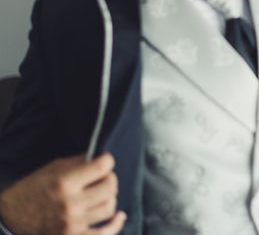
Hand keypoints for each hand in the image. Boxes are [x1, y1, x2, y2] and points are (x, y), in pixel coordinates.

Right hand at [0, 153, 125, 234]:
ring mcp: (73, 223)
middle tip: (103, 178)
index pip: (101, 167)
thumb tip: (101, 159)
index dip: (107, 161)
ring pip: (109, 207)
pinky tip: (120, 216)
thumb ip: (78, 163)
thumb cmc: (33, 189)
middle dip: (110, 179)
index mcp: (64, 182)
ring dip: (109, 198)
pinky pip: (105, 233)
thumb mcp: (52, 169)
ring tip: (101, 195)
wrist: (11, 217)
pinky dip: (115, 224)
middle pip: (110, 187)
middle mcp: (70, 203)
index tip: (105, 161)